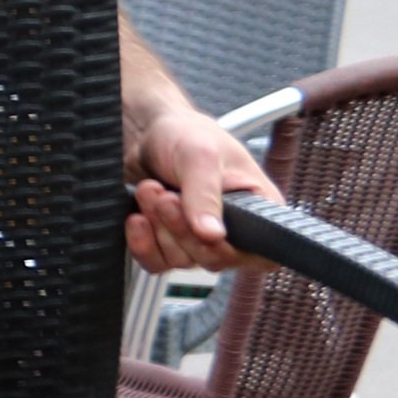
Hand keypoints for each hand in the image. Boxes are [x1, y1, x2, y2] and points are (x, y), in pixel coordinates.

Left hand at [125, 102, 275, 274]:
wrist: (145, 133)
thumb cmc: (185, 134)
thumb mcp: (200, 156)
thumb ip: (205, 194)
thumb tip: (212, 235)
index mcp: (259, 207)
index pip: (261, 254)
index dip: (230, 250)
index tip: (202, 228)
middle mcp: (233, 229)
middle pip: (212, 258)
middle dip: (180, 227)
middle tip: (163, 195)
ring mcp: (200, 238)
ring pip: (181, 261)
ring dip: (158, 228)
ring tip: (149, 190)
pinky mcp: (169, 242)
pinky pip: (157, 263)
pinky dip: (142, 244)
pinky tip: (136, 217)